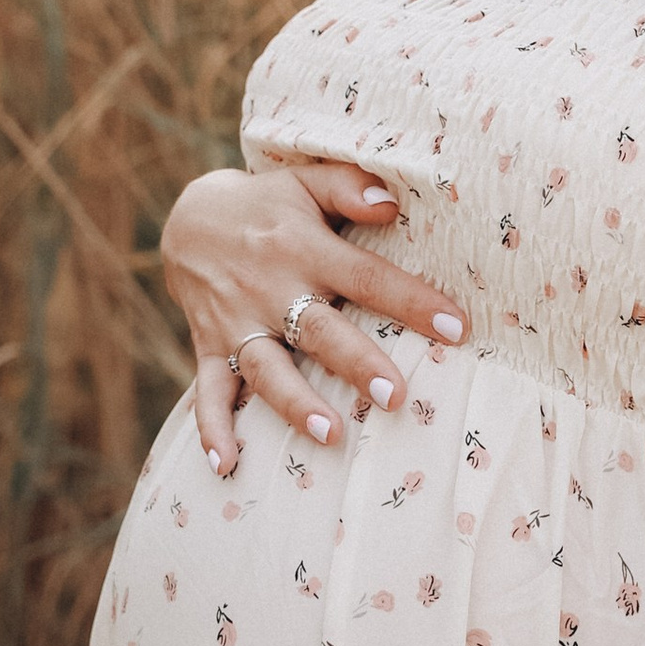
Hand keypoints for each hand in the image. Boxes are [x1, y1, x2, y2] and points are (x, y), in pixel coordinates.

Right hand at [161, 156, 465, 472]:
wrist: (187, 220)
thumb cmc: (268, 204)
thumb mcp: (305, 181)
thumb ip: (349, 188)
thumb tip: (393, 204)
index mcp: (303, 247)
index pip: (366, 277)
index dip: (411, 302)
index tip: (456, 327)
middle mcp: (270, 288)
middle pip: (319, 330)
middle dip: (357, 364)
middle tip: (397, 396)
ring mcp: (236, 322)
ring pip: (266, 368)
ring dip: (294, 402)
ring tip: (329, 433)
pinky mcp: (208, 346)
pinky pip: (208, 390)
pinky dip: (213, 428)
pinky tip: (227, 464)